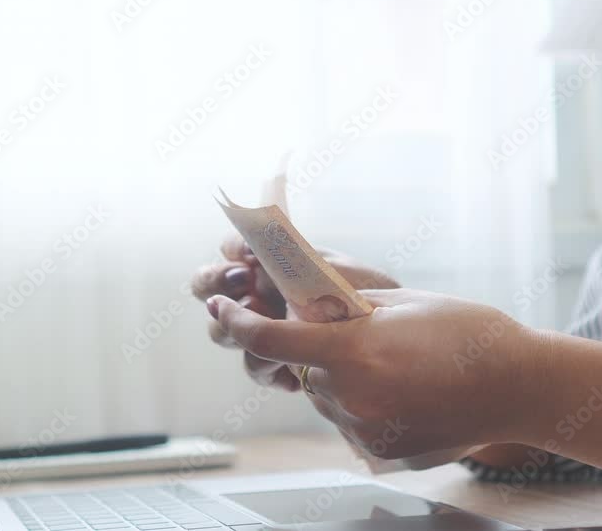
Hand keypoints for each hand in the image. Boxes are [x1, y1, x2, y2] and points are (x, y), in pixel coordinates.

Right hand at [190, 235, 397, 390]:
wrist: (395, 339)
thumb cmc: (369, 295)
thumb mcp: (337, 268)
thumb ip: (299, 255)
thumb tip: (266, 234)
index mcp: (269, 264)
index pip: (229, 249)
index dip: (230, 250)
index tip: (246, 256)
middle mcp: (257, 294)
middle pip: (207, 287)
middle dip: (214, 284)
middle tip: (243, 285)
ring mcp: (261, 330)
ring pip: (222, 330)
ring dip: (235, 328)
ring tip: (268, 325)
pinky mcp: (275, 365)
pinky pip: (256, 366)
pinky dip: (267, 366)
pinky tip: (291, 368)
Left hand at [206, 288, 543, 459]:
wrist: (520, 388)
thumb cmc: (469, 334)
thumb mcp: (402, 301)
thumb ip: (345, 304)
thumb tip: (304, 299)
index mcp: (355, 351)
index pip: (271, 340)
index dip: (237, 322)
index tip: (221, 309)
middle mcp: (352, 397)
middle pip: (301, 370)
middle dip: (315, 350)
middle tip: (358, 336)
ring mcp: (365, 432)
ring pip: (325, 398)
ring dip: (340, 379)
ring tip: (394, 366)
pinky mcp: (378, 454)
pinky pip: (349, 423)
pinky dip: (361, 405)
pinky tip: (403, 392)